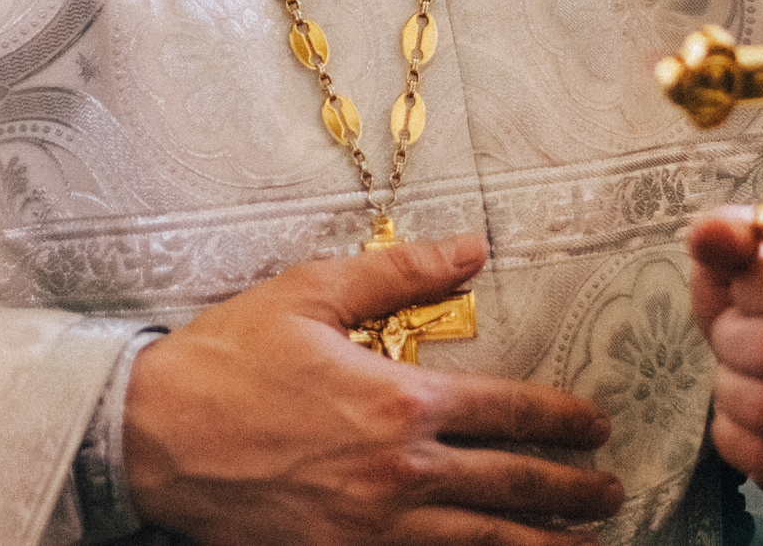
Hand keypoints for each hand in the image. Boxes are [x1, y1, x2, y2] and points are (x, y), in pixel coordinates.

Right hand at [123, 232, 623, 544]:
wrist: (151, 436)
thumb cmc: (229, 359)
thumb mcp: (311, 293)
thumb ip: (400, 273)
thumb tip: (473, 246)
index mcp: (401, 401)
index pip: (509, 412)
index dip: (562, 420)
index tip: (596, 424)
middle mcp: (401, 472)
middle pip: (512, 486)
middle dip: (571, 490)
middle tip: (611, 490)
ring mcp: (374, 528)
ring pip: (483, 543)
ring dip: (544, 545)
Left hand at [687, 207, 762, 513]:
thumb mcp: (760, 260)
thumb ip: (731, 236)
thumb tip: (711, 236)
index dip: (755, 285)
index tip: (744, 287)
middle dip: (732, 341)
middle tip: (732, 336)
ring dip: (730, 391)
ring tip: (737, 376)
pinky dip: (737, 439)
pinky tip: (743, 419)